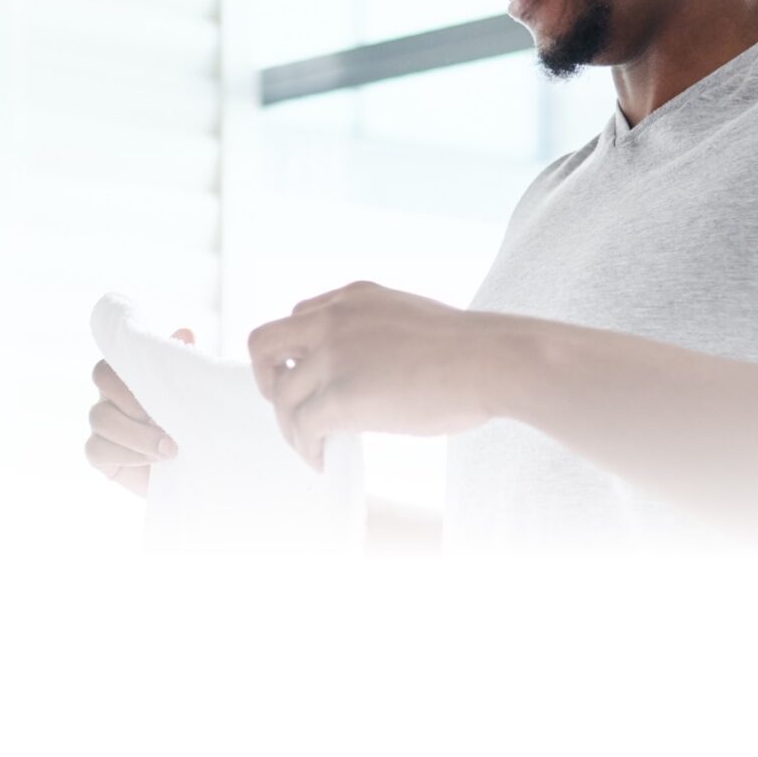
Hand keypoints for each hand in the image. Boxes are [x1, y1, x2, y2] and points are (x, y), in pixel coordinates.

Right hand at [83, 329, 190, 494]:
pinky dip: (127, 454)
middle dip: (134, 400)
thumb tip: (185, 332)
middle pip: (101, 378)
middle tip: (166, 421)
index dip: (130, 371)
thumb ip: (184, 368)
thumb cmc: (192, 427)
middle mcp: (111, 394)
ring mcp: (102, 425)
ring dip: (136, 434)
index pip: (116, 355)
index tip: (161, 391)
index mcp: (131, 374)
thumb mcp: (193, 396)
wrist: (195, 471)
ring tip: (170, 449)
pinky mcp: (100, 454)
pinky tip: (153, 461)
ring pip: (99, 417)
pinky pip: (95, 449)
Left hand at [246, 282, 522, 469]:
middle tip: (289, 408)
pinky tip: (324, 459)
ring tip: (311, 447)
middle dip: (268, 379)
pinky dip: (307, 448)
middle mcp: (334, 319)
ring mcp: (334, 356)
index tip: (309, 379)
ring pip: (282, 396)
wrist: (493, 361)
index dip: (298, 353)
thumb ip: (377, 332)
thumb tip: (367, 373)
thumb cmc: (470, 350)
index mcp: (353, 297)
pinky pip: (304, 426)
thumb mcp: (411, 318)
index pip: (299, 317)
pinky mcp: (341, 396)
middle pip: (264, 344)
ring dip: (291, 427)